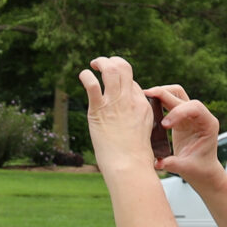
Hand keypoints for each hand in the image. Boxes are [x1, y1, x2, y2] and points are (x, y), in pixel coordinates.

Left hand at [78, 57, 164, 179]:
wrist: (128, 164)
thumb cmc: (133, 154)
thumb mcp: (142, 131)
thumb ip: (136, 118)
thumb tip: (126, 116)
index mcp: (142, 104)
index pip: (132, 82)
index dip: (122, 81)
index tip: (113, 87)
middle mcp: (130, 99)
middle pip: (124, 68)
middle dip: (113, 61)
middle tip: (102, 64)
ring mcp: (115, 103)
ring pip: (111, 70)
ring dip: (101, 62)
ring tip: (94, 64)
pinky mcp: (98, 110)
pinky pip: (92, 85)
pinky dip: (86, 76)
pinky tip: (83, 75)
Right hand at [143, 83, 226, 189]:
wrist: (203, 170)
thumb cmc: (199, 169)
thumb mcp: (186, 168)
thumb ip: (173, 164)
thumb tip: (157, 163)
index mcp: (208, 124)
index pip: (194, 107)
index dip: (178, 112)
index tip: (164, 125)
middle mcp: (200, 116)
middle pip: (182, 95)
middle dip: (163, 95)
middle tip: (145, 96)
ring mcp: (189, 115)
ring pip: (175, 94)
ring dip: (160, 94)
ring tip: (143, 98)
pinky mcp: (180, 117)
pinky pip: (168, 102)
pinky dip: (157, 101)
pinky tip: (145, 106)